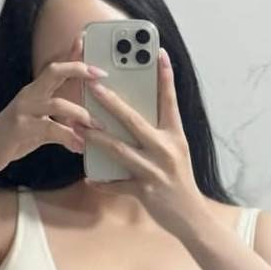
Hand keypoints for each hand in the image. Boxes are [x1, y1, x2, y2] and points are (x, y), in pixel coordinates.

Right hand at [0, 33, 104, 176]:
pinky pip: (50, 129)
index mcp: (34, 91)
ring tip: (97, 126)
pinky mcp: (20, 128)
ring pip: (57, 103)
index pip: (56, 67)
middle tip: (100, 75)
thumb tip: (84, 122)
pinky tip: (79, 146)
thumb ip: (60, 119)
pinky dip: (68, 137)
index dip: (73, 55)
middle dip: (79, 69)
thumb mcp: (39, 123)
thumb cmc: (14, 137)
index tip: (89, 45)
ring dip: (81, 114)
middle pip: (54, 71)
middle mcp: (28, 96)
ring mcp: (23, 111)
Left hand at [83, 47, 205, 236]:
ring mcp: (155, 170)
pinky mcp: (145, 191)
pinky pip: (118, 184)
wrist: (191, 217)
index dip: (165, 76)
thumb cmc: (180, 182)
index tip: (157, 52)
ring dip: (96, 138)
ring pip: (120, 149)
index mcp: (175, 136)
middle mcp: (166, 149)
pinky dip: (103, 181)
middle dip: (112, 103)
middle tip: (94, 86)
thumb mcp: (177, 152)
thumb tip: (137, 115)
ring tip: (79, 127)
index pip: (169, 101)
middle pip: (134, 121)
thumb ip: (160, 133)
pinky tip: (89, 176)